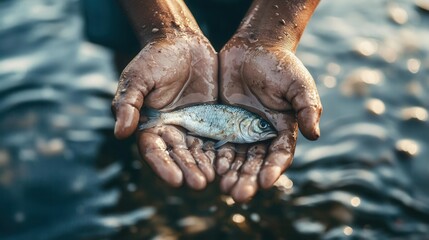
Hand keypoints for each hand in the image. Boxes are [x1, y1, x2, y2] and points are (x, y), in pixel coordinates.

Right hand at [112, 33, 217, 189]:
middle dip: (188, 170)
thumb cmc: (155, 59)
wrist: (182, 43)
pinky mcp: (211, 120)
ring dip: (204, 167)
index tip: (174, 180)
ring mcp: (192, 127)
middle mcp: (171, 131)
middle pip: (179, 156)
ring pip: (198, 152)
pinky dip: (220, 151)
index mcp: (150, 126)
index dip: (163, 166)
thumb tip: (120, 133)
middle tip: (199, 184)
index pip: (155, 151)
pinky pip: (216, 138)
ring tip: (213, 179)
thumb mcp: (138, 78)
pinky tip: (227, 163)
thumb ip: (128, 104)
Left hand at [217, 37, 321, 201]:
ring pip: (236, 157)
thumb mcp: (298, 83)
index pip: (279, 154)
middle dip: (248, 178)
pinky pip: (219, 143)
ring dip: (232, 174)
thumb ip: (307, 107)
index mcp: (282, 130)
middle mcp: (261, 135)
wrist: (253, 48)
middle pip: (255, 162)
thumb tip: (316, 135)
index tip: (265, 181)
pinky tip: (212, 167)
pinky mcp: (223, 123)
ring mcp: (241, 131)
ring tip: (224, 187)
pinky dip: (217, 156)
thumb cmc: (280, 65)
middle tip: (239, 194)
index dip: (273, 168)